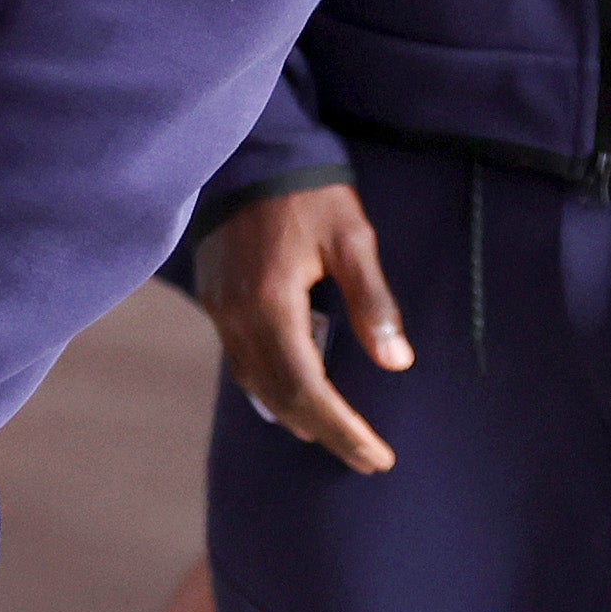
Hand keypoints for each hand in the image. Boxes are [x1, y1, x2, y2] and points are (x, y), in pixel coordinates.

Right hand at [195, 181, 408, 474]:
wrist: (253, 153)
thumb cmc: (310, 194)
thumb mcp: (353, 240)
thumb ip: (373, 302)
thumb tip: (396, 362)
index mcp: (273, 303)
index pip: (307, 388)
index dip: (342, 428)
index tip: (375, 455)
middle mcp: (238, 315)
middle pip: (279, 397)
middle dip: (325, 432)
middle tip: (365, 457)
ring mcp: (220, 309)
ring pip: (255, 383)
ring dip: (295, 415)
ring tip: (333, 434)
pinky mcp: (214, 299)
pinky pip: (240, 360)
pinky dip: (271, 386)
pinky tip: (295, 392)